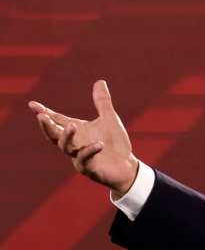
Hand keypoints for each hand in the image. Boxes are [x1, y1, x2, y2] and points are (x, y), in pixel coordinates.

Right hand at [28, 80, 138, 196]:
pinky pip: (85, 159)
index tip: (32, 105)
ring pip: (65, 147)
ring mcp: (79, 157)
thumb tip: (100, 81)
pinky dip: (90, 150)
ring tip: (72, 125)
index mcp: (77, 130)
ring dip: (67, 136)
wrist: (127, 165)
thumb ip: (102, 102)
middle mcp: (74, 143)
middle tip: (41, 116)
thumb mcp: (110, 119)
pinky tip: (99, 144)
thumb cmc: (116, 143)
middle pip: (54, 135)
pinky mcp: (90, 168)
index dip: (44, 113)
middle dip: (47, 126)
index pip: (57, 120)